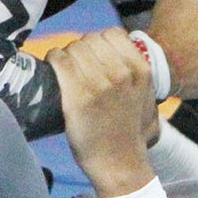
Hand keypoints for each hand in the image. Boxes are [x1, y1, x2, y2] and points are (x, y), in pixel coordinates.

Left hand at [48, 30, 158, 197]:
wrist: (119, 163)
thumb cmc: (128, 130)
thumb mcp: (144, 95)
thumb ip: (134, 69)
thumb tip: (116, 45)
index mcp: (140, 70)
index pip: (113, 34)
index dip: (99, 42)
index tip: (93, 56)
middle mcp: (121, 73)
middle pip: (90, 39)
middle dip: (81, 49)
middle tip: (76, 66)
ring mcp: (99, 84)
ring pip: (73, 47)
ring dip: (66, 55)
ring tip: (66, 69)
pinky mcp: (77, 96)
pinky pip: (59, 60)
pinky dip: (53, 60)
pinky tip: (55, 69)